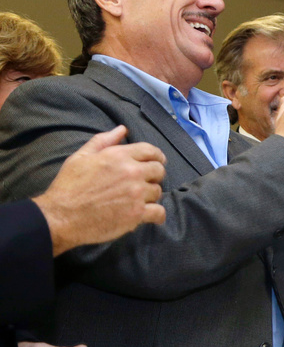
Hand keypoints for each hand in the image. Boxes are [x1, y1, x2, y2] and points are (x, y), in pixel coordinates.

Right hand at [33, 126, 166, 255]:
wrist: (61, 217)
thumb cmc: (68, 187)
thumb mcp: (80, 157)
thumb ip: (103, 141)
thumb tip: (122, 129)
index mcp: (118, 156)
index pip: (150, 150)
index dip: (156, 156)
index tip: (157, 162)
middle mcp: (132, 172)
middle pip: (159, 171)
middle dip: (154, 176)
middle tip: (145, 182)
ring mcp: (136, 194)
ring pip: (158, 192)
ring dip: (150, 196)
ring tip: (138, 200)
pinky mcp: (137, 214)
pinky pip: (159, 212)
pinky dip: (157, 215)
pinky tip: (151, 215)